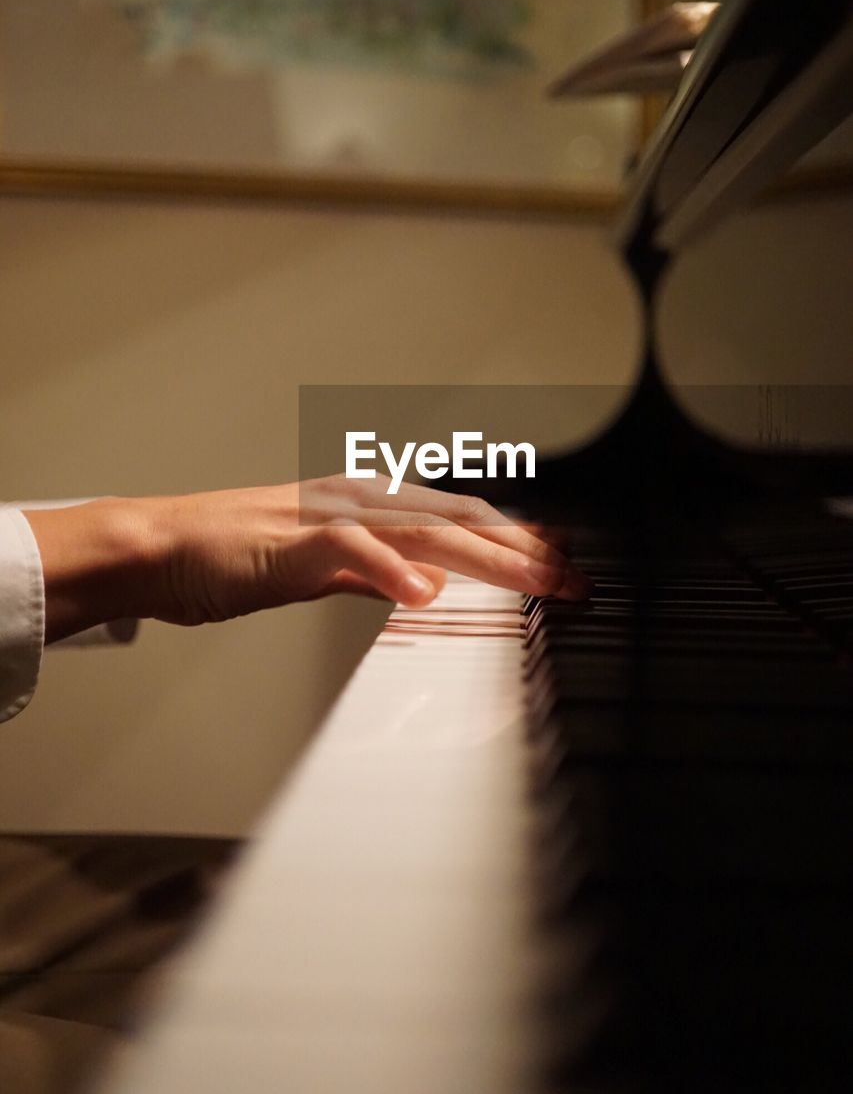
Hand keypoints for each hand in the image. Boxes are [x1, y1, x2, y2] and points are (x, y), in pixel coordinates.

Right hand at [143, 475, 589, 623]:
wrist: (164, 545)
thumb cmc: (237, 557)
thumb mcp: (325, 570)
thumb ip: (378, 573)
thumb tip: (430, 584)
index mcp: (371, 505)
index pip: (462, 519)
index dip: (517, 543)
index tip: (564, 571)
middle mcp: (360, 500)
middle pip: (461, 521)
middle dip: (525, 552)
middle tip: (576, 583)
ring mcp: (328, 515)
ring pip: (423, 528)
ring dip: (486, 556)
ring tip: (536, 583)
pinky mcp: (291, 540)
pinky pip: (350, 550)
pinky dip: (390, 568)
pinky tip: (425, 593)